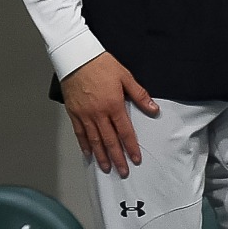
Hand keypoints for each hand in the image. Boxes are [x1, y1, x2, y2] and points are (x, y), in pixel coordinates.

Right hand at [61, 52, 158, 175]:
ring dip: (101, 155)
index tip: (136, 159)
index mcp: (114, 105)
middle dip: (117, 157)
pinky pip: (79, 132)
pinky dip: (84, 144)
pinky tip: (89, 153)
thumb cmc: (102, 65)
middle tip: (122, 171)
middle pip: (109, 140)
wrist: (76, 57)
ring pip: (94, 140)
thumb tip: (154, 110)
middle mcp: (98, 113)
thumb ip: (140, 96)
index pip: (125, 131)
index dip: (131, 147)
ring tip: (106, 167)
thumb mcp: (126, 77)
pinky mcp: (73, 112)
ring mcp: (84, 114)